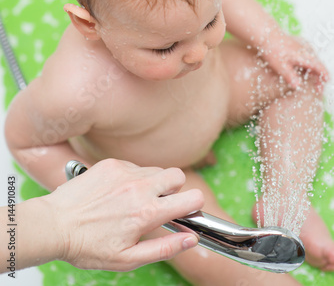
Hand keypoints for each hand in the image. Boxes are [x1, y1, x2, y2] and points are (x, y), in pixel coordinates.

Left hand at [46, 159, 203, 270]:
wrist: (54, 224)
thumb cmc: (88, 246)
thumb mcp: (128, 259)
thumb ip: (165, 248)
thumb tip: (192, 239)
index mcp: (147, 213)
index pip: (191, 197)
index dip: (194, 204)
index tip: (188, 209)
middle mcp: (139, 187)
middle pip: (177, 175)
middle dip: (175, 189)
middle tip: (159, 203)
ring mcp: (124, 172)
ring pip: (155, 170)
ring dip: (152, 183)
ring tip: (133, 200)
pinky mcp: (111, 163)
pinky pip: (134, 165)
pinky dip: (132, 177)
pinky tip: (116, 192)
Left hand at [260, 32, 328, 91]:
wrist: (266, 34)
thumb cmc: (272, 49)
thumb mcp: (280, 65)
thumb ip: (289, 76)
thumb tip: (298, 86)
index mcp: (304, 55)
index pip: (319, 67)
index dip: (323, 77)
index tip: (324, 85)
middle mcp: (306, 50)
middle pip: (318, 65)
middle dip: (319, 77)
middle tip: (318, 88)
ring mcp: (303, 47)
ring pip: (313, 61)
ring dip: (314, 71)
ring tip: (313, 82)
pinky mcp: (298, 46)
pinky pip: (308, 56)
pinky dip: (309, 65)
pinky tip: (304, 71)